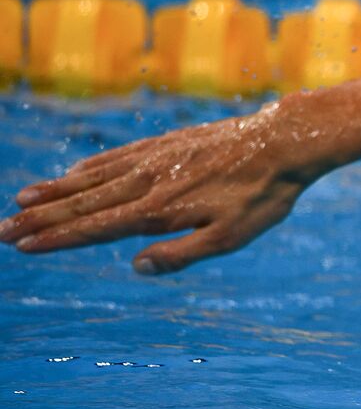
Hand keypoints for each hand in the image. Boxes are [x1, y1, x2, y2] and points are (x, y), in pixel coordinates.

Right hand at [1, 104, 312, 274]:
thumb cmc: (262, 196)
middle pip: (82, 203)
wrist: (284, 141)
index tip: (23, 245)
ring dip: (55, 190)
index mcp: (157, 210)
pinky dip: (89, 167)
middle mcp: (146, 181)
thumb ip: (181, 254)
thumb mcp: (230, 237)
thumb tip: (137, 267)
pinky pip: (117, 156)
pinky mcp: (167, 143)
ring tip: (22, 198)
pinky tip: (74, 173)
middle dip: (39, 218)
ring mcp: (154, 158)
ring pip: (93, 177)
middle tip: (1, 229)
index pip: (95, 228)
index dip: (57, 238)